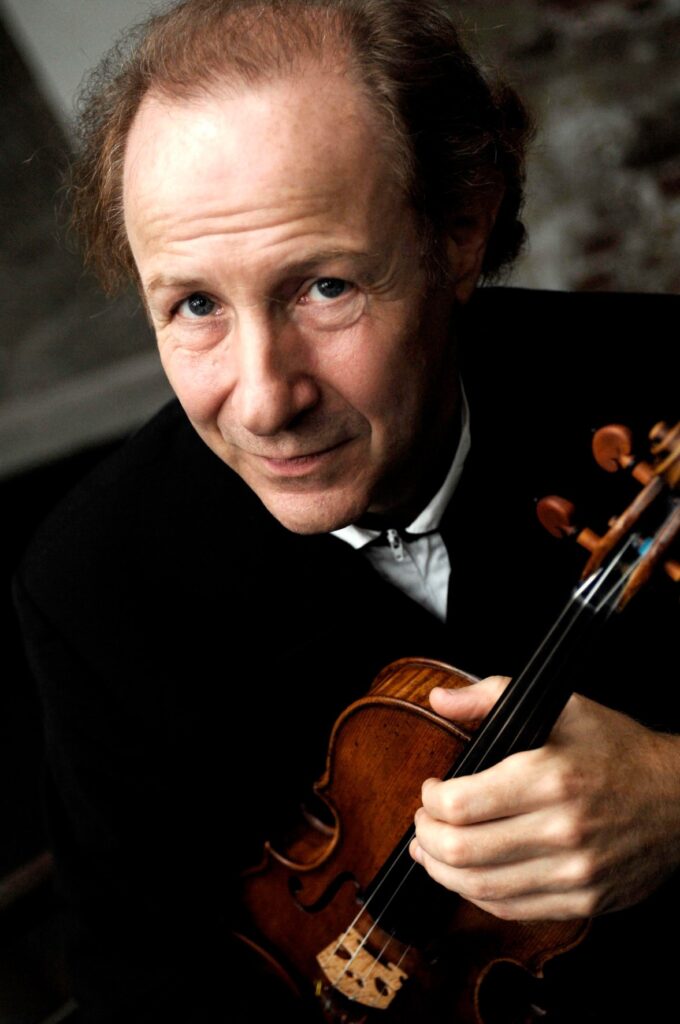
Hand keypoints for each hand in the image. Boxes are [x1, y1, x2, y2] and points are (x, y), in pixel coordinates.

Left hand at [410, 676, 679, 920]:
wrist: (679, 799)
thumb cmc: (616, 750)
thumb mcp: (559, 707)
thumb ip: (489, 697)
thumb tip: (439, 698)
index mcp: (550, 778)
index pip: (461, 805)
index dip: (431, 801)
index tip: (431, 790)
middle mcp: (561, 830)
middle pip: (463, 850)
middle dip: (426, 837)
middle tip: (422, 823)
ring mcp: (574, 872)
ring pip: (481, 887)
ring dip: (442, 871)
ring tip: (430, 852)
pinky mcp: (584, 901)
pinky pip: (512, 908)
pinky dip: (477, 894)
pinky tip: (466, 876)